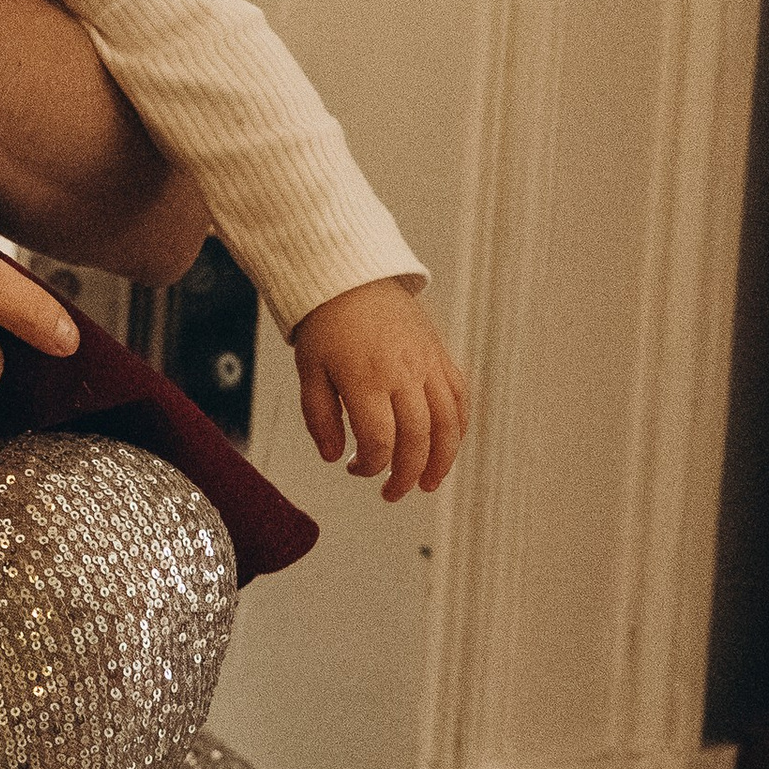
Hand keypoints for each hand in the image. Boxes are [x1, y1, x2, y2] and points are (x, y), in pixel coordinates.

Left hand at [292, 279, 469, 497]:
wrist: (350, 276)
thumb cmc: (325, 324)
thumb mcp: (309, 371)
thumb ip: (320, 418)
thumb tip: (334, 457)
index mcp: (365, 378)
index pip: (379, 440)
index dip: (371, 466)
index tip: (356, 469)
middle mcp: (402, 373)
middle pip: (418, 438)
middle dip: (407, 475)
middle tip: (393, 492)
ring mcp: (427, 363)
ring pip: (447, 422)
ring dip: (442, 460)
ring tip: (428, 483)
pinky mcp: (440, 355)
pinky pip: (458, 397)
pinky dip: (457, 428)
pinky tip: (446, 447)